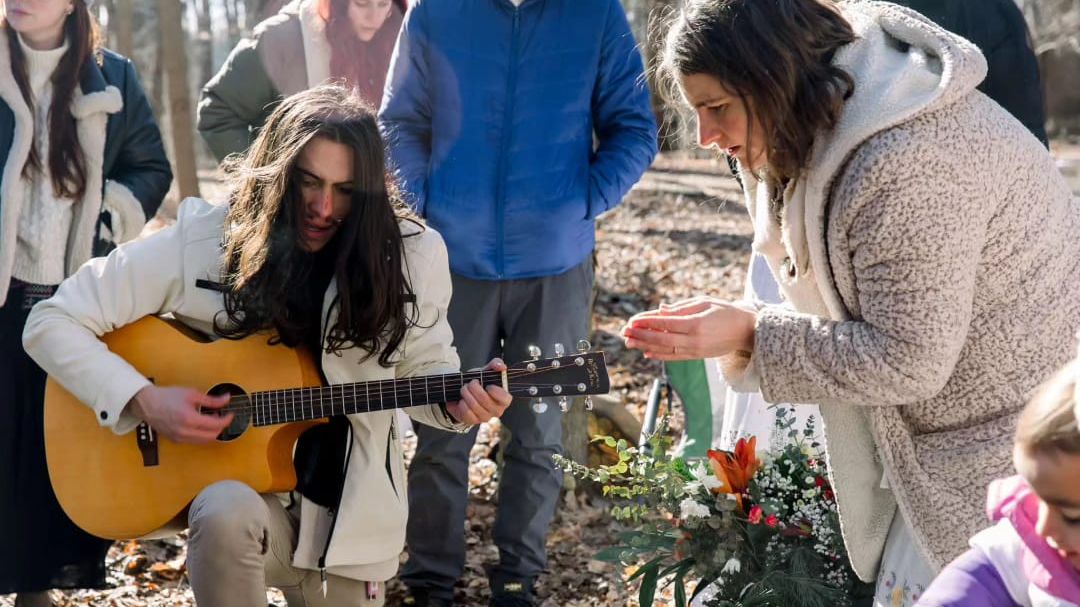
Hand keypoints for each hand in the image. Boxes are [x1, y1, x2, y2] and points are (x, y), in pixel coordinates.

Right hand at [128, 385, 233, 443]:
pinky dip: (202, 435)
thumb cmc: (167, 396)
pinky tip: (201, 424)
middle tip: (222, 417)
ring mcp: (179, 438)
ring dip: (212, 432)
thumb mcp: (192, 394)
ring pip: (204, 441)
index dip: (227, 420)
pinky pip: (194, 441)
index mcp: (190, 419)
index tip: (231, 414)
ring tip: (211, 419)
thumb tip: (227, 399)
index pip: (216, 425)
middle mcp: (185, 432)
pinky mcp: (175, 440)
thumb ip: (211, 400)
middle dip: (221, 427)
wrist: (147, 404)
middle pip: (212, 436)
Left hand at [445, 358, 511, 424]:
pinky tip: (462, 400)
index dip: (496, 392)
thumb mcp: (486, 372)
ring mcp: (485, 417)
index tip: (488, 385)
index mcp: (504, 399)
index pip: (505, 399)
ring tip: (464, 389)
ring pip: (474, 405)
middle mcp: (497, 410)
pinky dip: (462, 403)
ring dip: (466, 393)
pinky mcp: (474, 421)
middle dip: (474, 388)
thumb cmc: (479, 384)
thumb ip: (495, 365)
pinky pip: (467, 412)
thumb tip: (501, 366)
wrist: (463, 394)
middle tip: (470, 383)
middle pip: (485, 400)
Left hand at [621, 296, 756, 359]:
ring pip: (665, 349)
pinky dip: (659, 355)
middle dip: (641, 335)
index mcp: (696, 323)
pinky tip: (646, 352)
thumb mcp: (704, 302)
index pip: (665, 323)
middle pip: (661, 338)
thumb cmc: (725, 311)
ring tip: (629, 342)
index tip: (632, 320)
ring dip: (645, 346)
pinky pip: (674, 357)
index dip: (647, 322)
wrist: (746, 331)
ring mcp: (695, 350)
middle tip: (624, 332)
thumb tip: (660, 310)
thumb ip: (681, 308)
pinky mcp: (696, 356)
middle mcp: (694, 339)